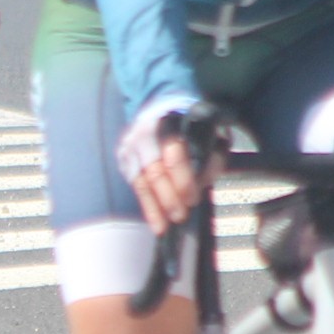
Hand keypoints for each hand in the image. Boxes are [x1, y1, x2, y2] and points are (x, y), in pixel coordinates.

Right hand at [126, 108, 212, 236]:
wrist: (160, 107)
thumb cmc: (189, 128)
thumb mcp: (208, 135)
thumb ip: (210, 158)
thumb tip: (200, 184)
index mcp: (170, 123)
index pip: (173, 154)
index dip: (183, 180)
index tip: (192, 198)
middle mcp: (145, 132)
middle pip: (154, 171)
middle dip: (168, 197)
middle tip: (180, 215)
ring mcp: (130, 144)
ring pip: (140, 181)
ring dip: (154, 207)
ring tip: (165, 225)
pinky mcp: (123, 156)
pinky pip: (134, 184)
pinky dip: (145, 204)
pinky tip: (155, 219)